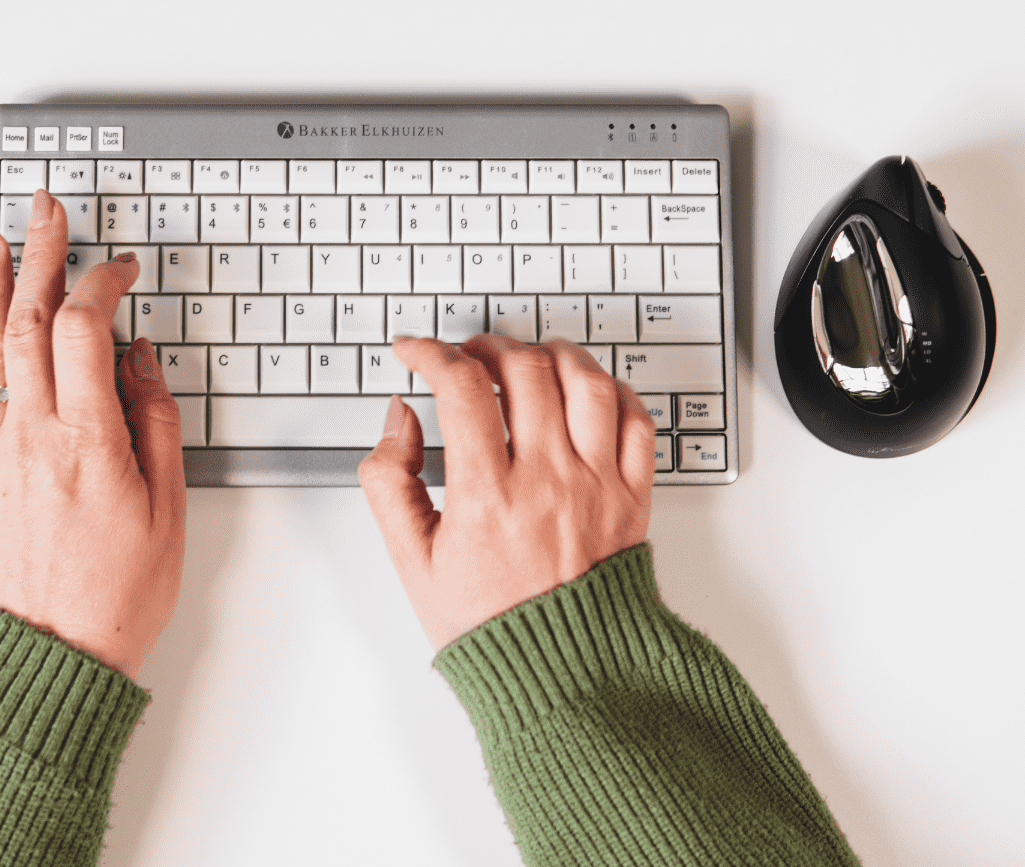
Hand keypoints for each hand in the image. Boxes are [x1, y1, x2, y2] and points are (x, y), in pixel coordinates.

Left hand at [0, 190, 185, 678]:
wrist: (48, 654)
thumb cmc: (117, 592)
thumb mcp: (168, 507)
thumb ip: (155, 421)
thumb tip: (139, 357)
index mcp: (87, 439)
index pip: (85, 329)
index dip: (100, 282)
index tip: (119, 266)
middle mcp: (31, 435)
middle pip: (29, 322)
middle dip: (40, 256)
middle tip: (46, 209)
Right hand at [358, 334, 655, 649]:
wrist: (564, 676)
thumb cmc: (491, 623)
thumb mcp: (412, 562)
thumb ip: (389, 484)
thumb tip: (398, 422)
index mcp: (487, 496)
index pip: (461, 388)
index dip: (431, 353)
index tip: (416, 353)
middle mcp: (547, 481)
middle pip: (524, 370)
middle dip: (487, 347)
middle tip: (468, 358)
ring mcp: (597, 484)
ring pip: (585, 380)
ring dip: (551, 353)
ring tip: (527, 361)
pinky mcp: (634, 496)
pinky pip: (635, 419)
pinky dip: (610, 389)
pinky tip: (583, 393)